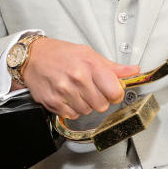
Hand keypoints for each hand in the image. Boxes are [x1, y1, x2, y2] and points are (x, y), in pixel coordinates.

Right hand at [19, 37, 139, 118]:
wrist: (33, 57)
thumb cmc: (61, 54)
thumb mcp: (89, 54)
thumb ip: (112, 67)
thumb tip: (134, 71)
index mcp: (90, 65)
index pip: (115, 91)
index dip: (115, 93)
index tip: (110, 91)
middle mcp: (77, 78)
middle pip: (102, 105)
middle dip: (99, 99)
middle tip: (90, 89)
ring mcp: (64, 91)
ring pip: (87, 111)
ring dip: (85, 104)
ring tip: (76, 91)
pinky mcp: (53, 102)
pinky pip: (72, 115)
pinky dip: (71, 108)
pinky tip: (67, 96)